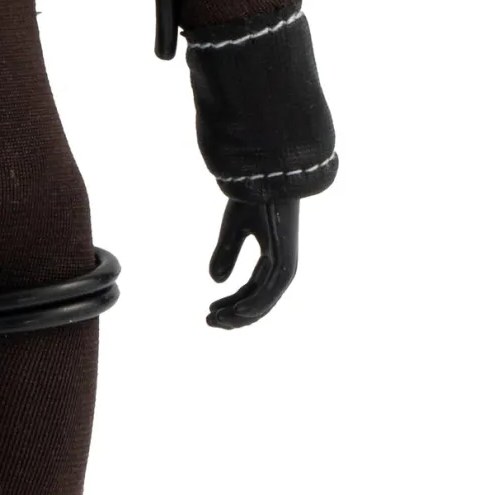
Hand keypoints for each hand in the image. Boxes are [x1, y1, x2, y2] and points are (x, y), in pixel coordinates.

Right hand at [207, 197, 299, 328]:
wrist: (266, 173)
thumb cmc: (253, 195)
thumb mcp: (233, 227)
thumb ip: (227, 252)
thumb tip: (217, 281)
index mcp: (273, 257)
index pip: (253, 292)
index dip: (232, 305)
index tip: (210, 312)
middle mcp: (281, 264)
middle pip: (259, 302)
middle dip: (233, 315)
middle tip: (208, 321)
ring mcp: (285, 263)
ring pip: (265, 301)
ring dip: (241, 315)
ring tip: (217, 320)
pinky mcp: (285, 259)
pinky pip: (271, 290)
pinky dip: (256, 303)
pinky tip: (239, 312)